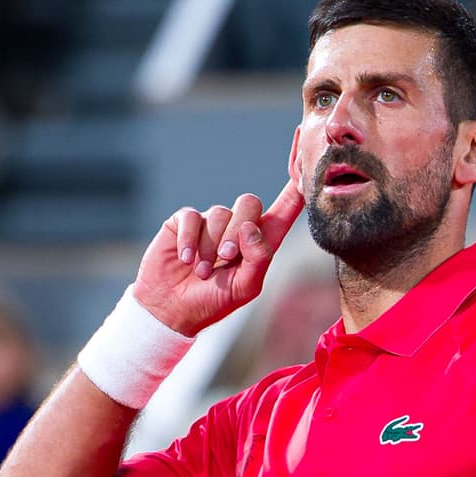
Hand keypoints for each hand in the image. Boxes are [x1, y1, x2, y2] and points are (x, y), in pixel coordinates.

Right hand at [136, 182, 303, 336]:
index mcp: (258, 243)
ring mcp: (210, 223)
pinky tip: (186, 259)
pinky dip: (189, 240)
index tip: (305, 166)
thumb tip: (250, 228)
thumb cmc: (211, 301)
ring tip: (202, 271)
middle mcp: (236, 227)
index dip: (295, 189)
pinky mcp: (184, 223)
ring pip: (219, 213)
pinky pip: (192, 217)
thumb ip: (258, 259)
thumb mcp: (243, 287)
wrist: (171, 310)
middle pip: (250, 203)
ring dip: (209, 246)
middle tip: (225, 257)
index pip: (283, 211)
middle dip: (237, 230)